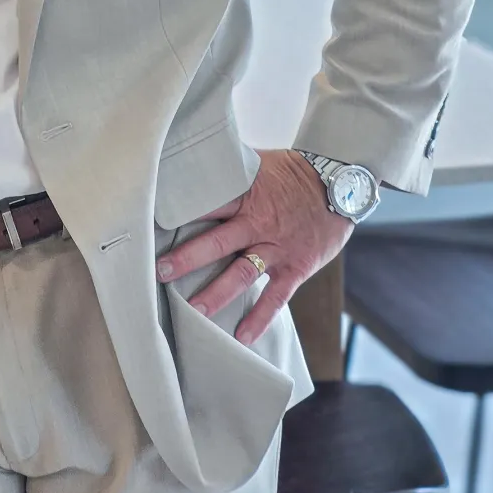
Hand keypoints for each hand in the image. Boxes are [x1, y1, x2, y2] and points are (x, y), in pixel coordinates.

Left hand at [154, 149, 352, 345]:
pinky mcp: (296, 266)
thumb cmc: (294, 173)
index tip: (152, 225)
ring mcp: (277, 247)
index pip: (207, 204)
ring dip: (216, 292)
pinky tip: (242, 336)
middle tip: (159, 272)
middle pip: (217, 241)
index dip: (181, 213)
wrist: (340, 184)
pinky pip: (276, 296)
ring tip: (191, 310)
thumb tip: (194, 157)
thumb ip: (228, 170)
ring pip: (242, 272)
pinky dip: (260, 317)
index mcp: (245, 195)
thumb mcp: (258, 164)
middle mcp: (258, 222)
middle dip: (188, 258)